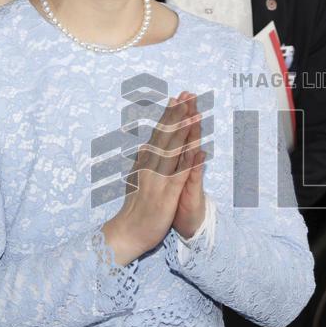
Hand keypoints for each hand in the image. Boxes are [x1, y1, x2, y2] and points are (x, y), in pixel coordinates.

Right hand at [102, 92, 200, 262]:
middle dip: (177, 115)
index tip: (177, 97)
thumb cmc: (135, 208)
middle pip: (166, 136)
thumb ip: (143, 162)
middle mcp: (150, 167)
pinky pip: (179, 177)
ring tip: (194, 114)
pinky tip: (198, 151)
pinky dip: (189, 163)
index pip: (159, 134)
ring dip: (184, 132)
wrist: (127, 233)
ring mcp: (158, 180)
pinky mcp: (166, 196)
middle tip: (187, 94)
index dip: (169, 115)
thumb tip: (146, 145)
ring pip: (173, 151)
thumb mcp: (138, 179)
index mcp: (146, 162)